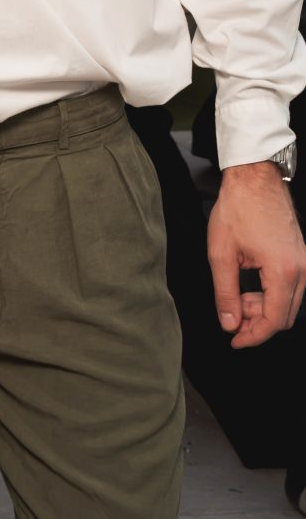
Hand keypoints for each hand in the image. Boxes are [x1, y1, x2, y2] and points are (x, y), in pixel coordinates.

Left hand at [206, 161, 305, 347]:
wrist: (254, 179)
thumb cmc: (237, 209)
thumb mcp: (221, 254)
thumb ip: (225, 293)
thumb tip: (230, 323)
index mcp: (283, 271)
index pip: (274, 320)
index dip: (253, 336)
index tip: (234, 340)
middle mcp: (302, 269)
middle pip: (285, 316)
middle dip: (257, 322)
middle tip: (232, 315)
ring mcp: (305, 262)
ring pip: (289, 303)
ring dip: (264, 308)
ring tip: (237, 296)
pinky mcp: (302, 256)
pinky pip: (291, 287)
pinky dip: (271, 294)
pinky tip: (250, 286)